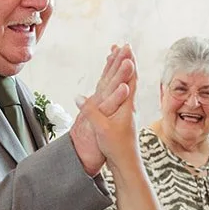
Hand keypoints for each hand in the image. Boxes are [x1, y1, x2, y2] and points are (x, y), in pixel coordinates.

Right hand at [69, 45, 136, 177]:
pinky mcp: (123, 117)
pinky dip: (120, 83)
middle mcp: (129, 106)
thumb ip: (91, 112)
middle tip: (123, 46)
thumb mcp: (101, 129)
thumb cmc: (116, 147)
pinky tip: (117, 83)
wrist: (126, 163)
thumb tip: (79, 97)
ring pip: (127, 85)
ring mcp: (127, 111)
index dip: (125, 62)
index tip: (124, 47)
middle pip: (130, 78)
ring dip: (123, 71)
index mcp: (126, 105)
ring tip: (120, 58)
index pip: (128, 78)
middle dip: (125, 61)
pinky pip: (123, 95)